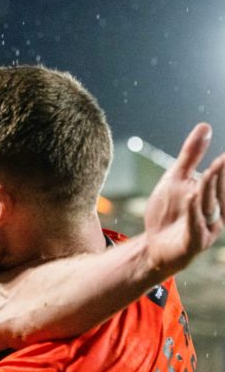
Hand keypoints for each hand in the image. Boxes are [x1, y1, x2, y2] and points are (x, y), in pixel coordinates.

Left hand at [144, 123, 224, 273]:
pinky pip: (195, 226)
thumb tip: (205, 126)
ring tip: (212, 170)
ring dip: (210, 189)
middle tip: (223, 158)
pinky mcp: (192, 242)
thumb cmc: (169, 211)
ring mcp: (205, 230)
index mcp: (217, 198)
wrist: (153, 245)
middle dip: (222, 175)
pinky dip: (194, 211)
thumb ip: (191, 155)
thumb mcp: (177, 178)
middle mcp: (216, 214)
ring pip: (209, 207)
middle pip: (219, 192)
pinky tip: (191, 195)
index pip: (223, 179)